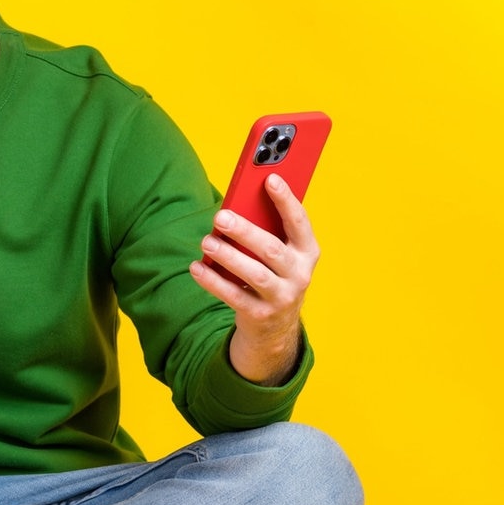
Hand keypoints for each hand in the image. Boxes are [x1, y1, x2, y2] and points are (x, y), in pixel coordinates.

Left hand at [189, 173, 320, 384]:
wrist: (275, 326)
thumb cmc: (273, 273)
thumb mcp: (279, 253)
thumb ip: (265, 230)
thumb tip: (235, 206)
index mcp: (307, 252)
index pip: (299, 222)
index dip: (286, 200)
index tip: (270, 178)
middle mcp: (299, 275)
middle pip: (272, 250)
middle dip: (245, 231)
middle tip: (220, 216)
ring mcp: (282, 298)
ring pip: (254, 274)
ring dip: (228, 256)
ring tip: (207, 241)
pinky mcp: (260, 315)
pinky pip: (234, 296)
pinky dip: (213, 281)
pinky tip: (196, 267)